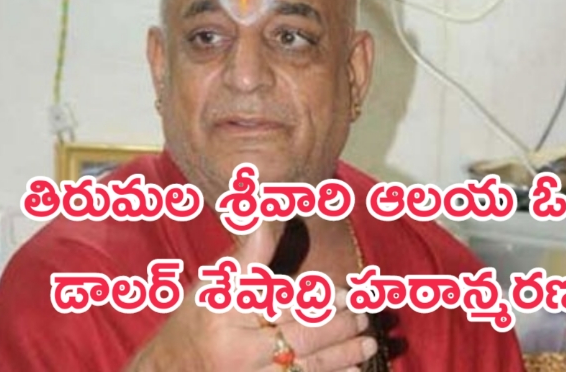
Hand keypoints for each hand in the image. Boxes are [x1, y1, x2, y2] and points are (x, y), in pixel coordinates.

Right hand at [126, 224, 377, 371]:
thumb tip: (269, 210)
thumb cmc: (197, 320)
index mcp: (230, 315)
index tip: (347, 294)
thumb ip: (250, 251)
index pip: (283, 304)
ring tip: (368, 344)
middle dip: (339, 328)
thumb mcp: (217, 282)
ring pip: (307, 369)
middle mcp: (240, 352)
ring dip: (342, 356)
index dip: (320, 299)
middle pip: (300, 339)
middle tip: (364, 317)